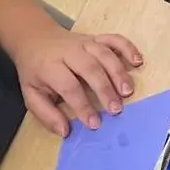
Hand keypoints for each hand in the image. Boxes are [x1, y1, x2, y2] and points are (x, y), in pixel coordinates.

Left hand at [12, 26, 143, 135]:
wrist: (35, 39)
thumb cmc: (36, 71)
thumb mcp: (32, 94)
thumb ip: (46, 114)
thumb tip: (65, 131)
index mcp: (51, 67)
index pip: (69, 86)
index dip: (82, 105)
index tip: (94, 123)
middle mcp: (69, 52)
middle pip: (90, 68)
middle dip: (104, 89)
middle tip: (116, 109)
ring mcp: (85, 43)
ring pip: (104, 54)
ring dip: (118, 72)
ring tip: (127, 92)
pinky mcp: (96, 38)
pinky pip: (114, 39)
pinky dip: (128, 48)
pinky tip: (137, 61)